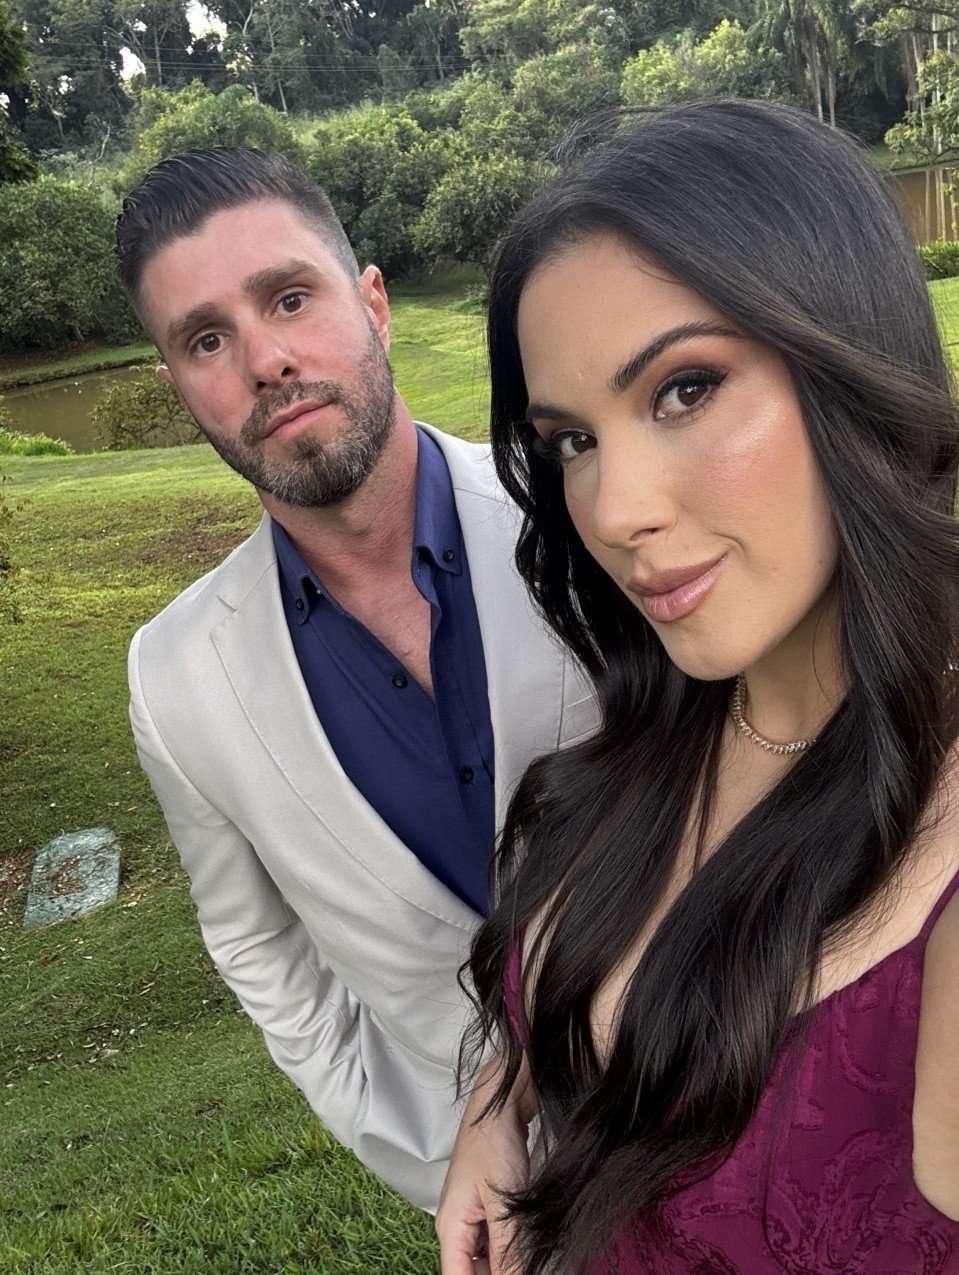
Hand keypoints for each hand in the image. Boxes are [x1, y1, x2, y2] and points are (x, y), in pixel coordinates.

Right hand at [436, 1054, 534, 1274]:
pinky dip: (510, 1247)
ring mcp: (471, 1215)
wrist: (500, 1104)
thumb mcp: (503, 1206)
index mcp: (450, 1229)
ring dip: (506, 1263)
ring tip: (529, 1256)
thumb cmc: (492, 1144)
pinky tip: (527, 1243)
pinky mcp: (487, 1205)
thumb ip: (507, 1252)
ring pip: (486, 1258)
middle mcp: (457, 1225)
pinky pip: (495, 1240)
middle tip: (525, 1266)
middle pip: (471, 1271)